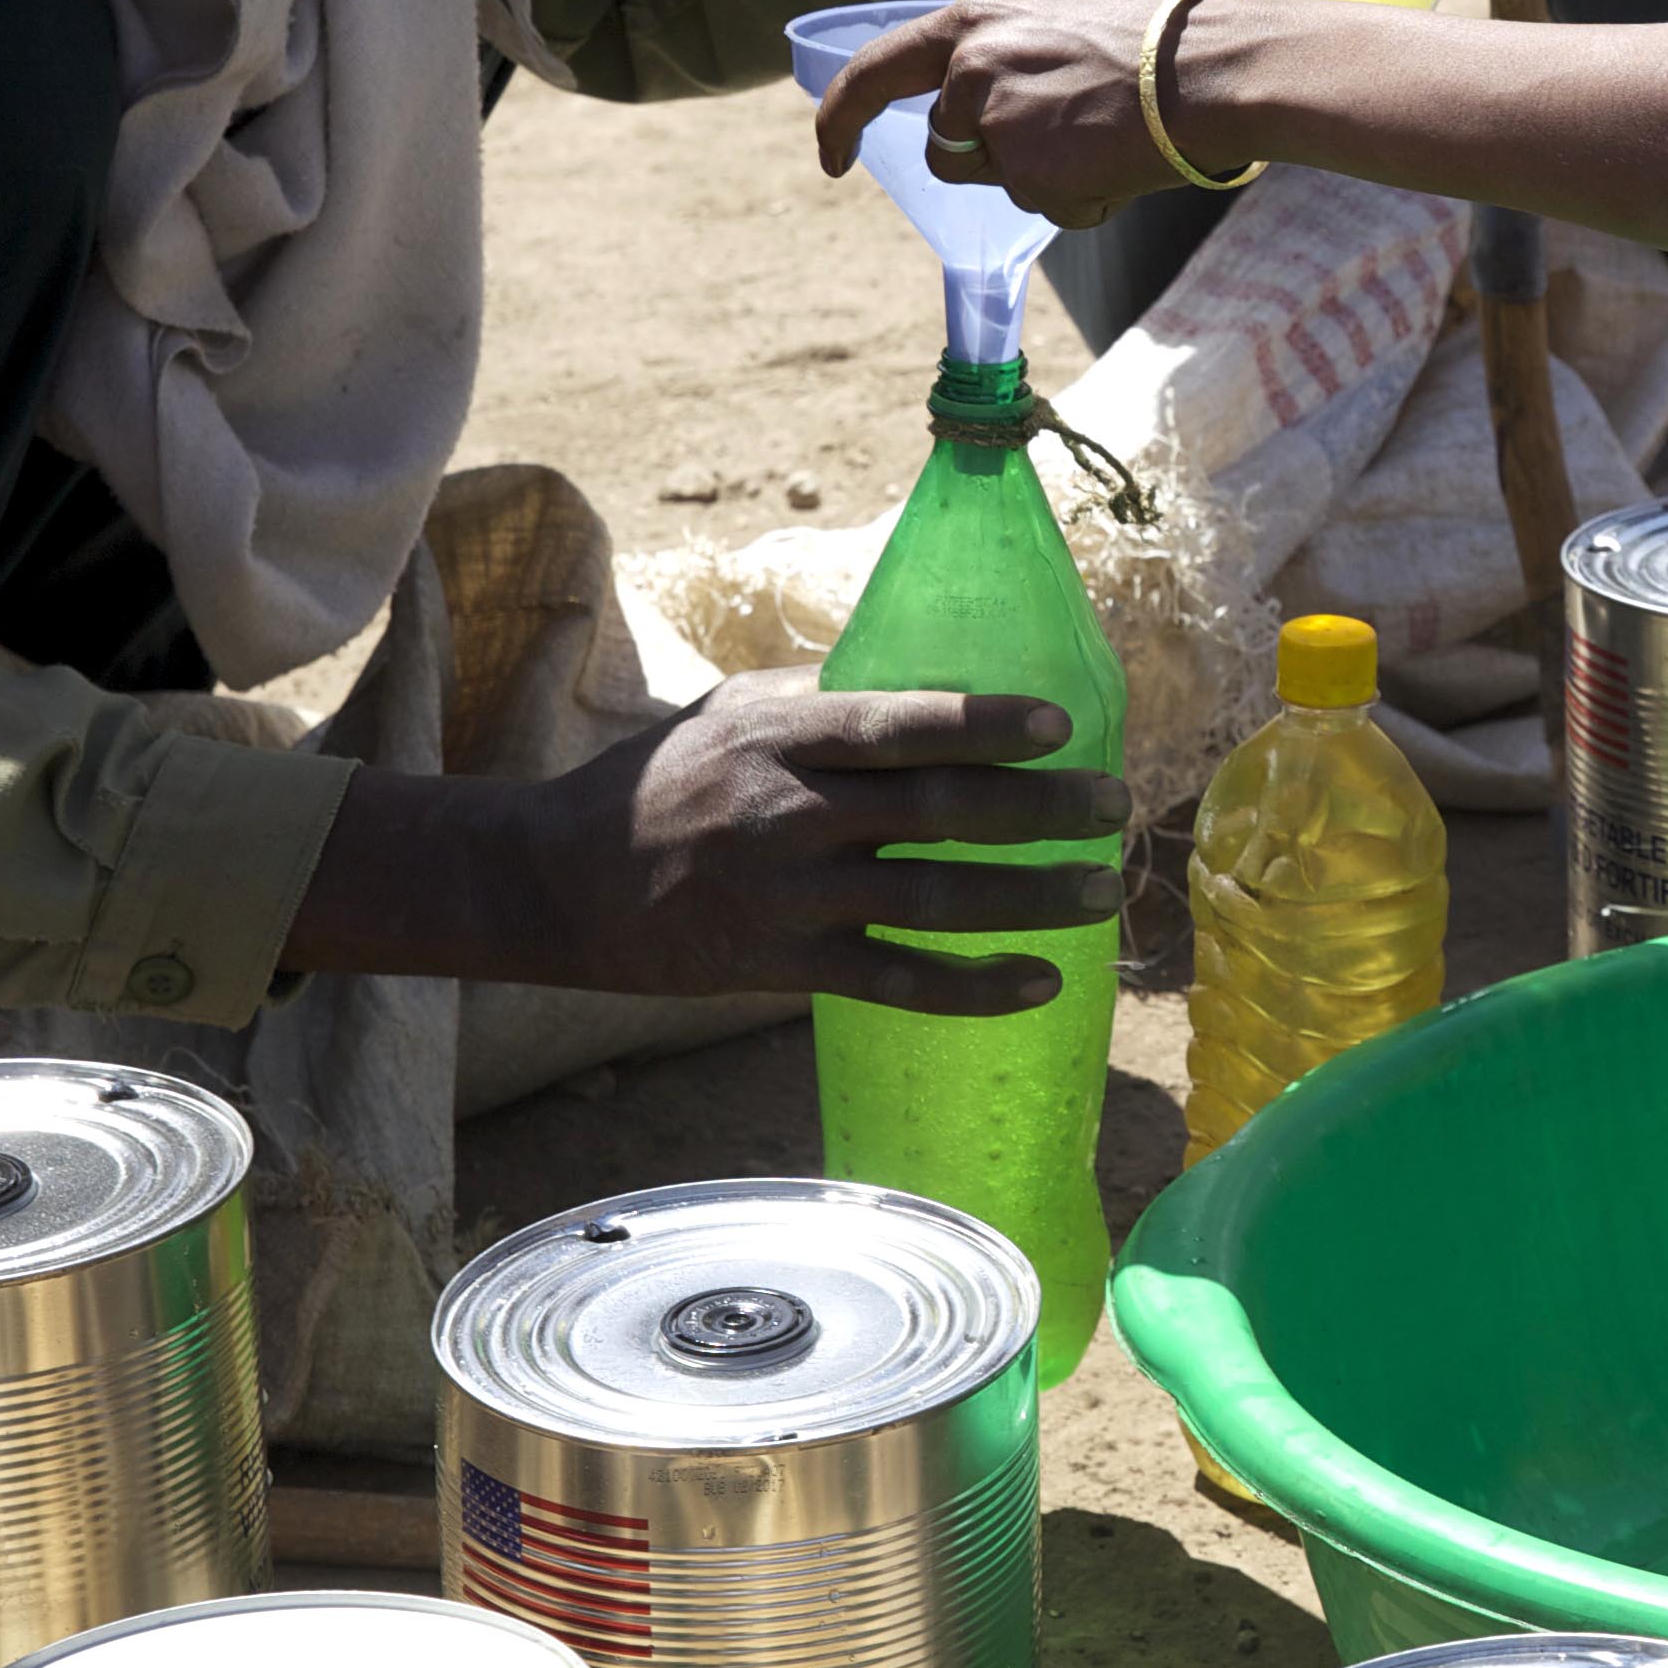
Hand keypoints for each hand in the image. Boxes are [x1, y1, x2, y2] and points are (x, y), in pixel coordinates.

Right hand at [289, 681, 1126, 1005]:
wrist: (555, 881)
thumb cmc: (658, 780)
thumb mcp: (730, 710)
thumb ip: (821, 696)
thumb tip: (922, 681)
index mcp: (782, 737)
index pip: (899, 724)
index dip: (983, 722)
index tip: (1061, 720)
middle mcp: (791, 813)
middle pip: (935, 810)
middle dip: (1036, 810)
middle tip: (1113, 804)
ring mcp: (788, 896)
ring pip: (931, 898)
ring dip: (1026, 898)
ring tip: (1100, 893)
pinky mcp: (781, 966)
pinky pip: (893, 980)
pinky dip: (970, 986)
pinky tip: (1037, 983)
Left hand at [811, 0, 1235, 227]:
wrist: (1208, 72)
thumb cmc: (1153, 38)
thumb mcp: (1058, 16)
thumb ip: (1006, 48)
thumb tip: (987, 80)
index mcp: (973, 26)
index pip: (876, 70)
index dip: (842, 116)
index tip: (832, 156)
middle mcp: (970, 73)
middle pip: (948, 145)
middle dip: (995, 154)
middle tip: (1070, 133)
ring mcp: (997, 128)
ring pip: (998, 181)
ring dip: (1040, 177)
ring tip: (1103, 139)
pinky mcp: (1029, 178)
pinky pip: (1045, 207)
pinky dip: (1081, 198)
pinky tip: (1120, 162)